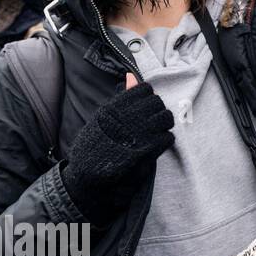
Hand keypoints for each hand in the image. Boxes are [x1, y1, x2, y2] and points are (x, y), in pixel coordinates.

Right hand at [62, 75, 174, 222]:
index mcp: (113, 108)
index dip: (148, 97)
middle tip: (153, 121)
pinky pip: (168, 137)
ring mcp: (136, 135)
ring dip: (164, 124)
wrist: (88, 178)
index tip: (144, 107)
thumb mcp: (101, 120)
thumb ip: (119, 99)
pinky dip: (165, 140)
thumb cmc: (94, 147)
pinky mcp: (146, 152)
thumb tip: (131, 76)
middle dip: (158, 111)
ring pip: (166, 118)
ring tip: (156, 132)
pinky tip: (157, 145)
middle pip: (158, 103)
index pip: (144, 90)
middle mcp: (125, 118)